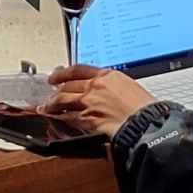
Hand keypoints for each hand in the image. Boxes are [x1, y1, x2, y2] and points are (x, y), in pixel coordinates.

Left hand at [43, 65, 161, 138]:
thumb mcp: (129, 86)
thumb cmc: (144, 108)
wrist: (147, 122)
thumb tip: (104, 89)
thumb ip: (112, 85)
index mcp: (107, 75)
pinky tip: (55, 119)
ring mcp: (90, 102)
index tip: (57, 76)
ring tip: (45, 107)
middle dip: (56, 90)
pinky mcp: (88, 118)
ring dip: (52, 104)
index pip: (78, 69)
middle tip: (50, 92)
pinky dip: (60, 118)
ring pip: (63, 100)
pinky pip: (69, 117)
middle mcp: (95, 86)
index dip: (64, 73)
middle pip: (68, 85)